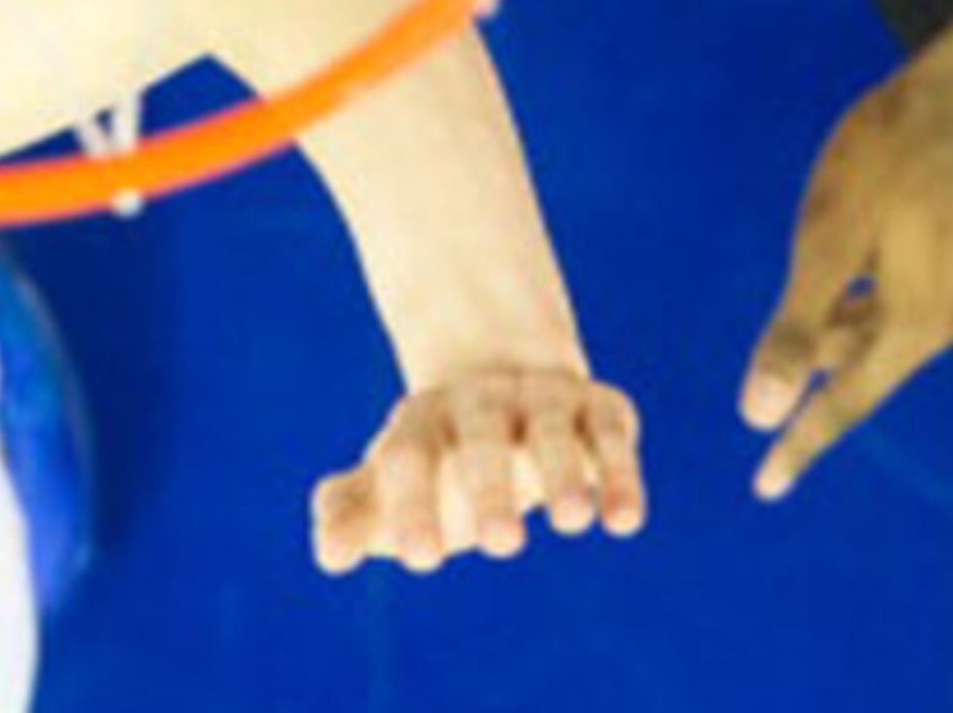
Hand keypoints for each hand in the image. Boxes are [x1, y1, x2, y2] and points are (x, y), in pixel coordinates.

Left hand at [310, 365, 645, 573]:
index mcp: (421, 421)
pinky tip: (623, 521)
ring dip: (561, 472)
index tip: (421, 560)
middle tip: (500, 547)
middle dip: (489, 486)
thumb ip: (352, 514)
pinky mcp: (600, 408)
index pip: (409, 458)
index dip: (411, 505)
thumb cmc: (440, 461)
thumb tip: (330, 556)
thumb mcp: (391, 483)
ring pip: (551, 429)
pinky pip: (611, 434)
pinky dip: (619, 473)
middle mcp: (481, 401)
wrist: (510, 392)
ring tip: (568, 524)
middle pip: (481, 436)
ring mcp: (543, 399)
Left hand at [738, 71, 952, 500]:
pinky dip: (901, 284)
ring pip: (908, 319)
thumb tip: (758, 414)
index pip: (846, 402)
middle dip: (826, 354)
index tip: (765, 486)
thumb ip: (792, 330)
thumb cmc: (891, 152)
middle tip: (784, 356)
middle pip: (876, 355)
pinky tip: (890, 247)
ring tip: (830, 292)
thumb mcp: (824, 238)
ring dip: (863, 314)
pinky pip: (940, 288)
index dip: (800, 441)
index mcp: (918, 324)